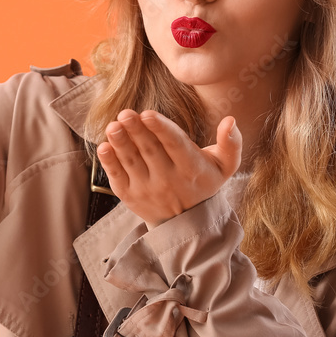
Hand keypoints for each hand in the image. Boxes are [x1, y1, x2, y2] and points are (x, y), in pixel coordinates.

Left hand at [96, 109, 242, 228]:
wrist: (186, 223)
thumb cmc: (203, 183)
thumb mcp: (224, 166)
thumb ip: (231, 144)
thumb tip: (230, 120)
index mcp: (191, 167)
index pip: (175, 145)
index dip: (161, 129)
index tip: (148, 113)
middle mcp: (168, 179)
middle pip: (150, 150)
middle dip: (137, 130)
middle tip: (125, 113)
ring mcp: (146, 188)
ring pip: (131, 162)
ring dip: (120, 143)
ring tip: (113, 126)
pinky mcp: (129, 195)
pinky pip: (117, 177)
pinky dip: (109, 162)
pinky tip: (103, 147)